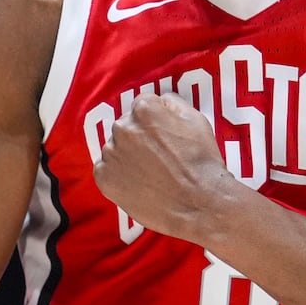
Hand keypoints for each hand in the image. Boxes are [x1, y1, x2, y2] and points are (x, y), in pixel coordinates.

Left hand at [93, 93, 234, 245]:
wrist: (199, 204)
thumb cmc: (201, 163)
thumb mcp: (197, 120)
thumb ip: (174, 103)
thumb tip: (162, 101)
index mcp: (144, 109)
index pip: (142, 106)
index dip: (155, 122)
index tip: (162, 136)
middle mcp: (123, 127)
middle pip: (126, 127)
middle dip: (139, 138)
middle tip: (158, 157)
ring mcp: (111, 153)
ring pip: (115, 149)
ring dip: (128, 157)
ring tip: (150, 173)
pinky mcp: (104, 178)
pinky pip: (105, 170)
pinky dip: (118, 176)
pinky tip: (139, 184)